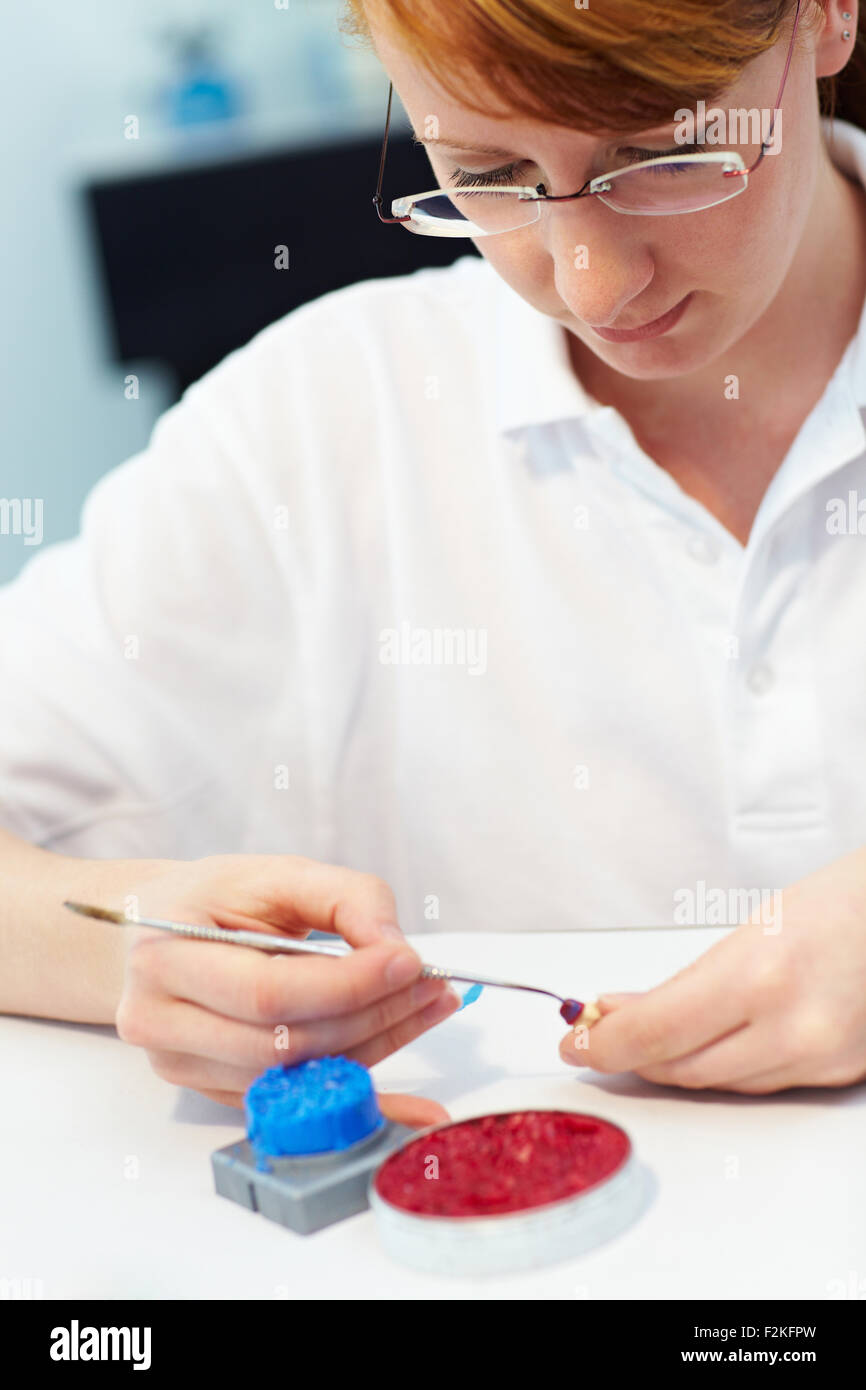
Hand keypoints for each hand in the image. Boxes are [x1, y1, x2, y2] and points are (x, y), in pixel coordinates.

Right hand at [114, 853, 457, 1123]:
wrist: (156, 933)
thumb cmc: (217, 898)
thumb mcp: (277, 873)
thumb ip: (345, 898)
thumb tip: (396, 950)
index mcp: (164, 954)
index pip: (268, 991)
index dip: (348, 984)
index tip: (409, 962)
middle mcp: (157, 1020)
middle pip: (283, 1043)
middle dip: (372, 1016)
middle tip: (430, 986)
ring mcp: (179, 1065)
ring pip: (292, 1078)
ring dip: (374, 1048)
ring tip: (424, 1007)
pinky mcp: (209, 1092)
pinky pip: (293, 1101)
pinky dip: (355, 1095)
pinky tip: (411, 1101)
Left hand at [559, 848, 865, 1092]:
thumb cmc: (840, 904)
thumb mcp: (752, 930)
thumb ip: (688, 982)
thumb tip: (622, 1012)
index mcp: (759, 977)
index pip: (654, 1034)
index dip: (602, 1045)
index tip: (575, 1041)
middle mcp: (791, 1029)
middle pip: (680, 1069)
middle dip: (630, 1054)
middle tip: (596, 1035)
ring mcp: (819, 1059)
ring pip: (718, 1083)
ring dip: (673, 1062)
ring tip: (644, 1033)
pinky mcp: (837, 1075)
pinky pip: (759, 1082)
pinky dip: (722, 1065)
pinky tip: (703, 1042)